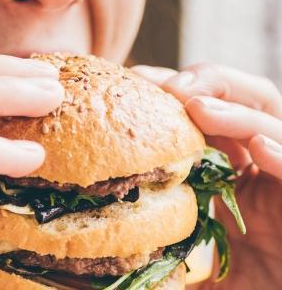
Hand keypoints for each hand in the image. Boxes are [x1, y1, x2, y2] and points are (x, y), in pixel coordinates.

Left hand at [133, 63, 281, 287]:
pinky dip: (281, 153)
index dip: (177, 92)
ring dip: (234, 111)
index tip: (136, 83)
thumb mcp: (186, 262)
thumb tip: (90, 259)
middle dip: (206, 83)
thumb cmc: (240, 285)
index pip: (210, 115)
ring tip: (196, 106)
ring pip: (273, 124)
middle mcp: (263, 169)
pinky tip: (257, 147)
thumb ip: (153, 245)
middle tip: (163, 85)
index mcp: (234, 172)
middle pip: (245, 103)